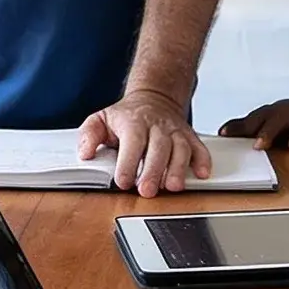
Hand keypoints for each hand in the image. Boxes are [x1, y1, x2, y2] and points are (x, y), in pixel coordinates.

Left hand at [77, 89, 210, 196]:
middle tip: (148, 191)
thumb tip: (85, 153)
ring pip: (181, 148)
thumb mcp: (101, 119)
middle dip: (154, 170)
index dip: (128, 162)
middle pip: (159, 147)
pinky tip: (201, 173)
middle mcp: (157, 126)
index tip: (123, 181)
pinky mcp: (189, 137)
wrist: (154, 97)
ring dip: (178, 168)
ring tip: (173, 186)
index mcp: (134, 122)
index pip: (132, 141)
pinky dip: (202, 160)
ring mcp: (175, 131)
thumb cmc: (126, 115)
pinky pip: (199, 147)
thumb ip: (89, 135)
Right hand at [218, 94, 288, 151]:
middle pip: (258, 117)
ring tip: (221, 134)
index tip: (259, 145)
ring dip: (237, 125)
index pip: (278, 123)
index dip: (268, 134)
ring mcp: (271, 112)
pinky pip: (250, 121)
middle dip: (243, 126)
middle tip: (226, 135)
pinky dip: (238, 126)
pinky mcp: (267, 117)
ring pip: (252, 118)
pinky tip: (227, 133)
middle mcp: (279, 109)